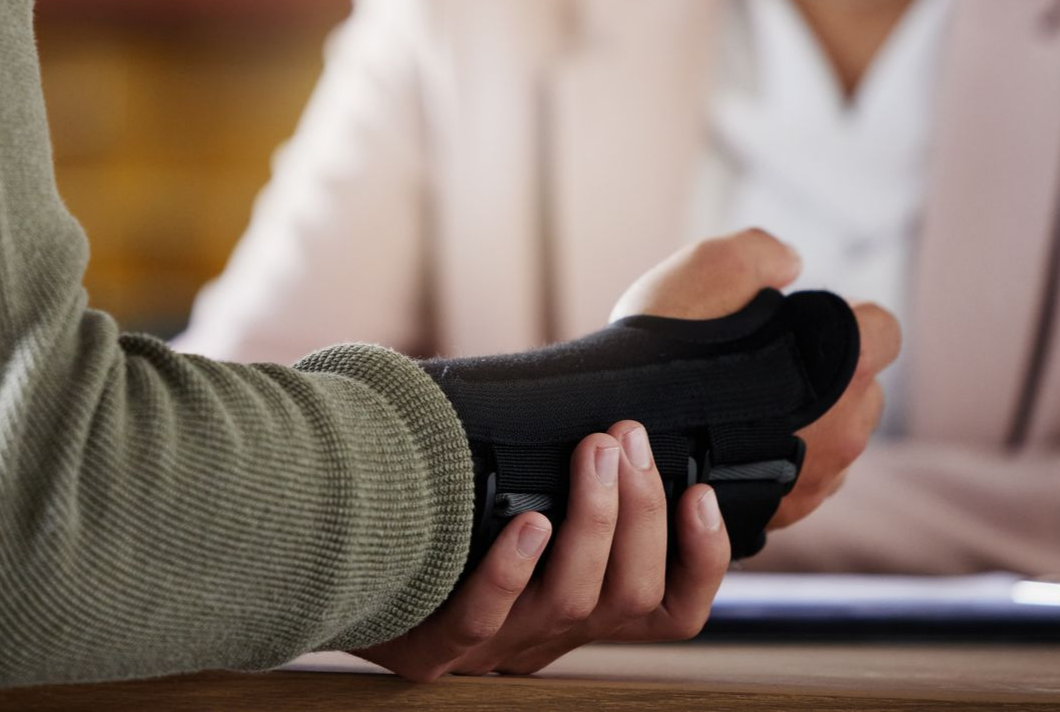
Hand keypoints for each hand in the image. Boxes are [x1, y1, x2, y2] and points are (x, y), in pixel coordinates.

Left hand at [355, 420, 730, 681]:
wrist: (355, 577)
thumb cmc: (460, 531)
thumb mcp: (534, 510)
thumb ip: (582, 477)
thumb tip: (630, 411)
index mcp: (588, 606)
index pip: (675, 607)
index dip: (703, 560)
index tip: (701, 492)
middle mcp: (553, 633)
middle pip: (630, 595)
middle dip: (642, 511)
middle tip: (627, 437)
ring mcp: (496, 645)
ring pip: (570, 602)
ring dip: (594, 521)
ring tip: (595, 452)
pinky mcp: (433, 647)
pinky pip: (480, 619)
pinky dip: (510, 571)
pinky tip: (528, 524)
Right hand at [608, 228, 900, 532]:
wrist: (613, 440)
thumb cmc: (663, 354)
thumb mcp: (710, 266)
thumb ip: (763, 252)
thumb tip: (790, 262)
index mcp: (844, 367)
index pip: (883, 329)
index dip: (845, 316)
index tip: (797, 316)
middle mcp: (847, 431)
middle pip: (860, 388)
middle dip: (825, 372)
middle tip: (759, 360)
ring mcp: (818, 482)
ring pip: (833, 439)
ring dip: (804, 420)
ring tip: (736, 405)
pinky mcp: (784, 515)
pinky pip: (799, 479)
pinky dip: (775, 459)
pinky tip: (726, 442)